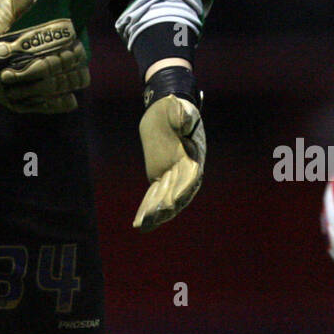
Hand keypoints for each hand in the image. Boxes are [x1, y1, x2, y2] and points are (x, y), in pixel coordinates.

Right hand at [0, 0, 89, 112]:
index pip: (33, 42)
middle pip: (43, 68)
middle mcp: (5, 72)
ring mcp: (10, 91)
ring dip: (67, 81)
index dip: (55, 37)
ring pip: (45, 89)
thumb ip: (9, 0)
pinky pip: (38, 107)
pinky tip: (73, 100)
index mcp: (0, 48)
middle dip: (65, 60)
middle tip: (79, 51)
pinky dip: (56, 105)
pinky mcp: (13, 104)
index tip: (71, 31)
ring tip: (82, 74)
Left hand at [133, 73, 204, 230]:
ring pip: (166, 198)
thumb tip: (185, 120)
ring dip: (156, 213)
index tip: (173, 202)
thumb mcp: (178, 107)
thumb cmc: (175, 108)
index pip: (190, 177)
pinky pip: (155, 194)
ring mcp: (173, 175)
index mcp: (193, 155)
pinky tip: (140, 222)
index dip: (182, 190)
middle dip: (166, 207)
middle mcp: (186, 170)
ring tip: (143, 225)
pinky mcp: (160, 176)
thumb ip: (183, 115)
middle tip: (154, 218)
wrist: (167, 109)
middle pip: (178, 193)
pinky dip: (148, 208)